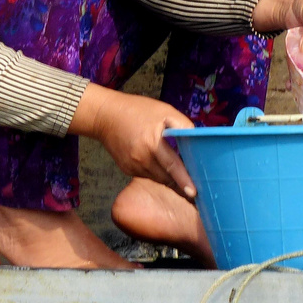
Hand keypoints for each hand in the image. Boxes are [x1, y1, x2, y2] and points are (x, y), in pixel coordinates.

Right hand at [69, 84, 196, 198]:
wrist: (105, 116)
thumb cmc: (137, 110)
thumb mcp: (164, 110)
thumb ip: (182, 125)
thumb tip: (198, 139)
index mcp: (152, 143)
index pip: (172, 166)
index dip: (184, 180)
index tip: (194, 193)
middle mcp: (141, 159)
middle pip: (166, 177)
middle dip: (181, 181)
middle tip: (197, 184)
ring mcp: (132, 166)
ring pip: (157, 178)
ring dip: (169, 177)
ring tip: (180, 172)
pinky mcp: (127, 170)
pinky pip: (147, 175)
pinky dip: (157, 172)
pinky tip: (158, 161)